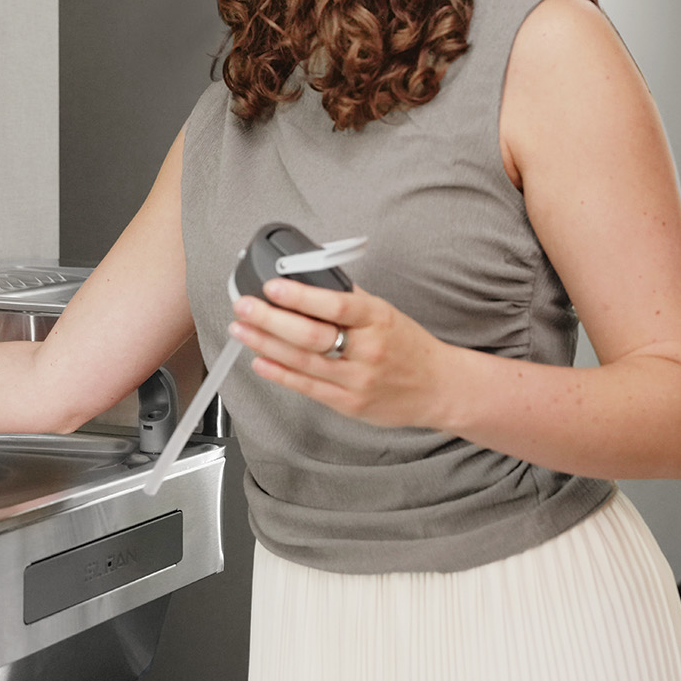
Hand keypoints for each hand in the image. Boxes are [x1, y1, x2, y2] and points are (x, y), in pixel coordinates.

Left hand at [228, 277, 457, 429]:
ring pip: (303, 362)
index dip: (301, 295)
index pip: (336, 304)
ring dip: (265, 344)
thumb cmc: (408, 347)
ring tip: (242, 329)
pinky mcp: (349, 403)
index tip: (273, 285)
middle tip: (245, 307)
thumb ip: (350, 298)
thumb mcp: (386, 313)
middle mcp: (368, 349)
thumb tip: (309, 277)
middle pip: (312, 335)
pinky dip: (279, 373)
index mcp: (378, 319)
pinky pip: (307, 387)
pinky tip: (260, 360)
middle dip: (271, 320)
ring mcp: (358, 379)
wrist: (439, 387)